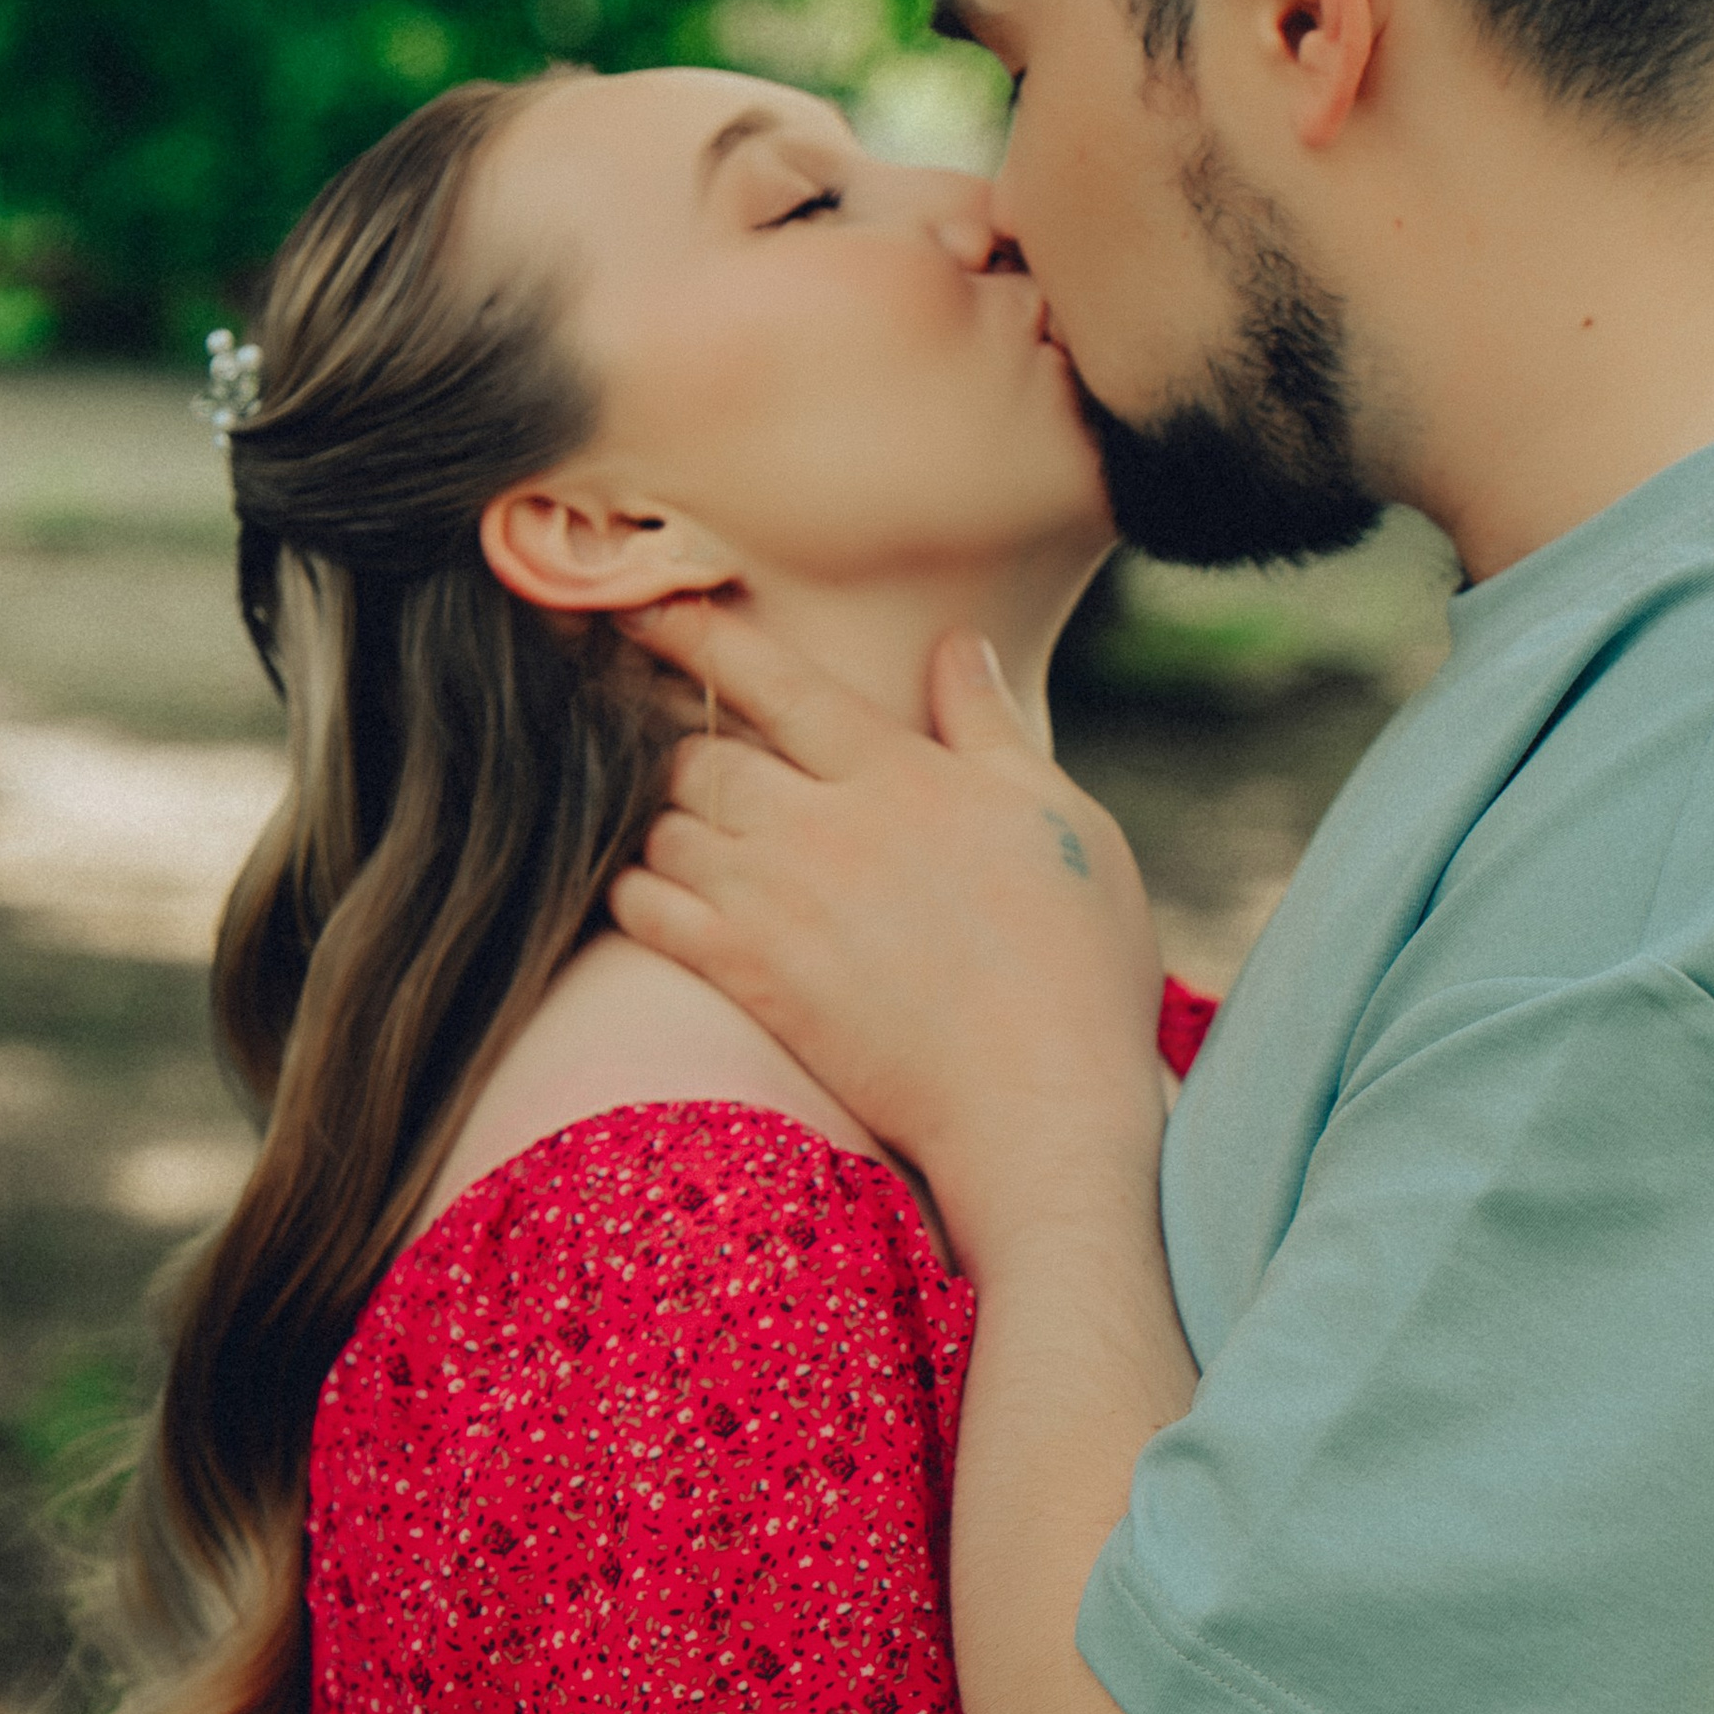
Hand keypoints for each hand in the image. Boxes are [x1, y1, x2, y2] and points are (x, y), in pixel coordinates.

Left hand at [609, 602, 1167, 1279]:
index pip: (774, 679)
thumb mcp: (1062, 819)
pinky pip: (647, 910)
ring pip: (665, 827)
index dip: (695, 635)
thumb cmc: (1075, 964)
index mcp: (900, 772)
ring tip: (690, 836)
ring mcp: (776, 903)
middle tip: (694, 762)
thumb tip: (957, 645)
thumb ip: (991, 728)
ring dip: (666, 824)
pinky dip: (638, 892)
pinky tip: (659, 896)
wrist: (1040, 1104)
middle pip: (700, 754)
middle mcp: (822, 824)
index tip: (645, 610)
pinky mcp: (749, 978)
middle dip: (685, 747)